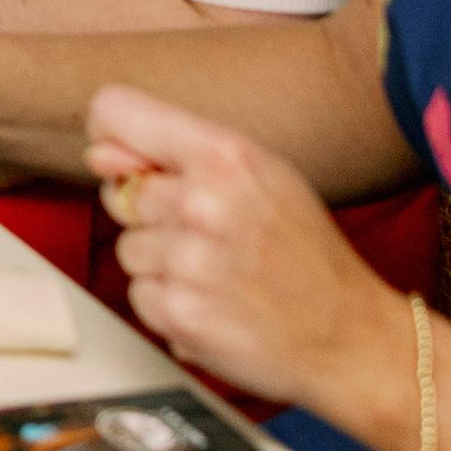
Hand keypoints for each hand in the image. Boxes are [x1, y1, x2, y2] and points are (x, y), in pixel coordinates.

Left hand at [88, 85, 395, 410]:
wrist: (354, 339)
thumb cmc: (306, 252)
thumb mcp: (259, 176)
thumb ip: (171, 153)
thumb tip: (96, 154)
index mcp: (225, 156)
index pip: (113, 111)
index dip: (113, 136)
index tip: (132, 160)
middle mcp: (203, 203)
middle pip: (118, 192)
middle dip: (153, 215)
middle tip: (216, 236)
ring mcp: (190, 263)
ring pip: (127, 247)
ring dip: (162, 264)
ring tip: (222, 274)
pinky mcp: (180, 314)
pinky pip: (140, 295)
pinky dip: (170, 304)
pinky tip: (217, 305)